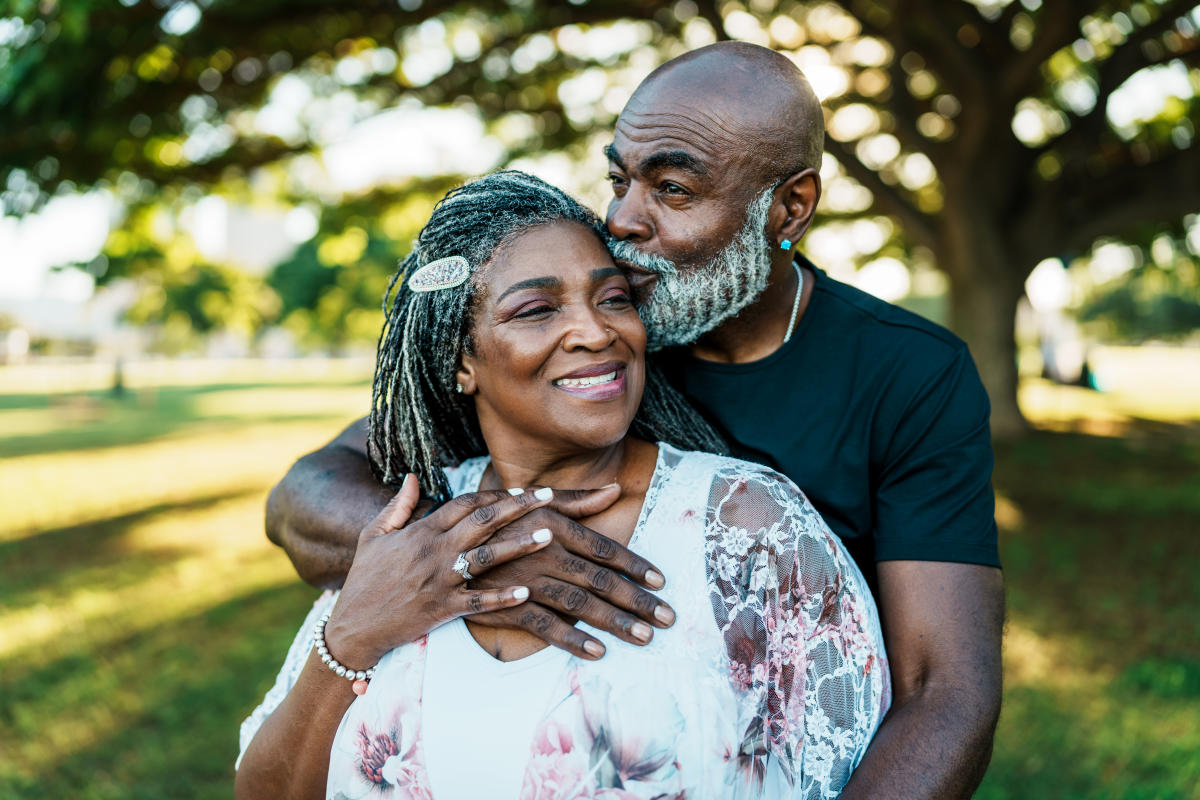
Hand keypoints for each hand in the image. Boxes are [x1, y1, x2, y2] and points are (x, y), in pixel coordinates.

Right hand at [323, 475, 557, 668]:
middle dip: (518, 506)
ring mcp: (440, 580)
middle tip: (550, 496)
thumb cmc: (364, 580)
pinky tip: (527, 592)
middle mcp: (434, 551)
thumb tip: (411, 476)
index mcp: (421, 531)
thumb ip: (397, 506)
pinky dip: (502, 597)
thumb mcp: (374, 536)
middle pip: (483, 521)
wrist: (353, 627)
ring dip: (519, 545)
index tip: (521, 488)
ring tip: (549, 535)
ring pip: (486, 557)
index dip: (494, 493)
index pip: (464, 503)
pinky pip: (478, 601)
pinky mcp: (443, 609)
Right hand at [466, 489, 673, 659]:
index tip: (661, 581)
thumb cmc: (494, 524)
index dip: (635, 564)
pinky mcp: (507, 606)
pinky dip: (572, 639)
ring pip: (580, 604)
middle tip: (668, 617)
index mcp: (554, 526)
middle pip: (601, 579)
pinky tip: (598, 651)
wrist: (438, 549)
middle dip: (638, 600)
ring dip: (615, 622)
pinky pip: (545, 625)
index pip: (604, 548)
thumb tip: (615, 489)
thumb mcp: (533, 506)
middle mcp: (545, 551)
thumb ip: (577, 502)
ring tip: (644, 636)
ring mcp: (526, 579)